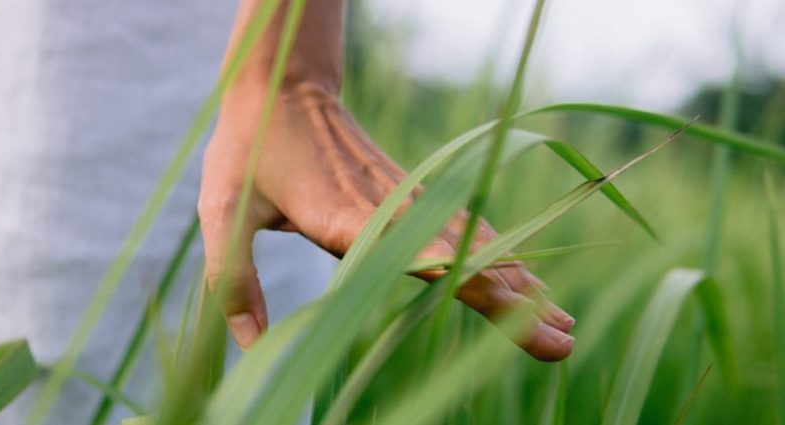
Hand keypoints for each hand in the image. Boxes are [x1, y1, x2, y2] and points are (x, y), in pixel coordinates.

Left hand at [198, 81, 574, 360]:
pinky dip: (500, 258)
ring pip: (471, 243)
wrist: (282, 82)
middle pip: (459, 256)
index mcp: (340, 213)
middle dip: (510, 301)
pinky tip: (527, 282)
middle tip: (559, 344)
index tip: (506, 304)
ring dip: (518, 284)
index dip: (457, 275)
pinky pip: (462, 228)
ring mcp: (403, 196)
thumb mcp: (223, 211)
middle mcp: (384, 205)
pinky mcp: (408, 191)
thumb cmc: (247, 147)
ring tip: (562, 325)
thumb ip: (233, 280)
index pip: (409, 250)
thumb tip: (249, 350)